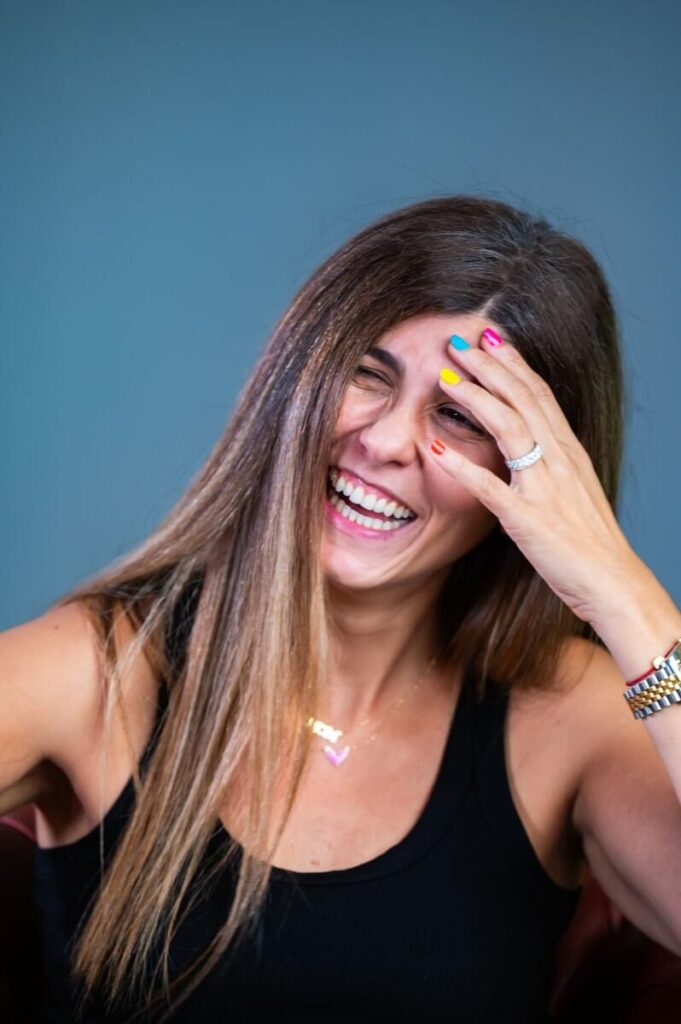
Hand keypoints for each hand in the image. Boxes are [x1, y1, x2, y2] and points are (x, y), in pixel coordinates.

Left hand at [429, 327, 642, 624]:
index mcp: (569, 451)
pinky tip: (436, 447)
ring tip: (444, 377)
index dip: (514, 362)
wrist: (612, 581)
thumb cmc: (589, 540)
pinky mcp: (528, 520)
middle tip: (457, 341)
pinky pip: (491, 488)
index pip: (540, 393)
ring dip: (476, 398)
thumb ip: (550, 462)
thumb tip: (529, 442)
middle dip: (489, 366)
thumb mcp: (574, 488)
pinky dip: (463, 466)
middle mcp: (560, 460)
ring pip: (510, 428)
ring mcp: (545, 487)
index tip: (490, 337)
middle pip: (523, 398)